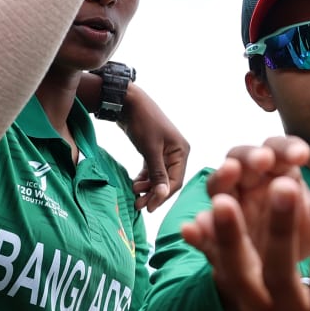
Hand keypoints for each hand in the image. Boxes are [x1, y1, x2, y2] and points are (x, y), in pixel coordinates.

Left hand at [118, 85, 187, 211]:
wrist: (128, 102)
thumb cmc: (142, 122)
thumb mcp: (150, 149)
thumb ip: (157, 173)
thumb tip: (162, 195)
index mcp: (182, 151)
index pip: (176, 181)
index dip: (162, 196)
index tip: (148, 208)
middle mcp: (177, 153)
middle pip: (168, 181)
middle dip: (154, 193)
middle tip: (138, 205)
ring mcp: (166, 152)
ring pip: (159, 177)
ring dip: (148, 187)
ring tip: (134, 194)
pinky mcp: (154, 151)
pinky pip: (152, 170)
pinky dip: (145, 178)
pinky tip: (135, 184)